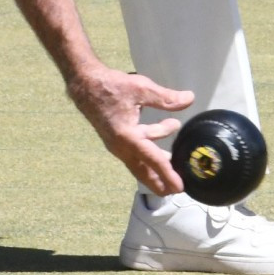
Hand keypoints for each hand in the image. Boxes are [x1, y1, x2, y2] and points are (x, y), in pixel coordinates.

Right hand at [65, 64, 194, 194]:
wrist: (85, 84)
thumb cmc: (110, 86)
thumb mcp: (142, 89)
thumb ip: (166, 98)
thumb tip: (189, 99)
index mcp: (127, 136)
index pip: (152, 160)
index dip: (167, 174)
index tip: (179, 187)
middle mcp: (120, 146)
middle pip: (143, 171)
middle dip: (160, 182)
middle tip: (177, 190)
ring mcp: (116, 144)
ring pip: (140, 161)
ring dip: (157, 162)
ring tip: (173, 159)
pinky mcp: (115, 139)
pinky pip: (135, 152)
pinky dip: (149, 150)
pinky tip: (162, 136)